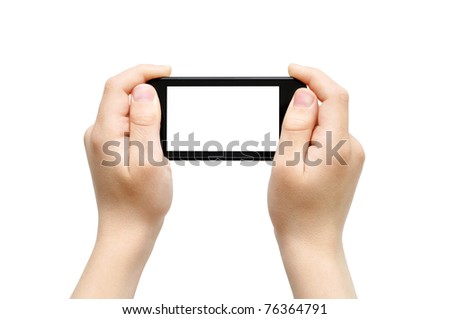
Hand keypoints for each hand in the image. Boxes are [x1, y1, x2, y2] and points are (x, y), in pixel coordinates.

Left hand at [72, 64, 171, 297]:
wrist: (128, 231)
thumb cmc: (140, 203)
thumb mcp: (149, 160)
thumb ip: (145, 122)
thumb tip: (143, 90)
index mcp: (105, 133)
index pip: (118, 86)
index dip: (143, 72)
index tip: (168, 71)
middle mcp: (98, 133)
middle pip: (122, 96)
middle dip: (149, 95)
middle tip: (172, 111)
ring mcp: (103, 142)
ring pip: (127, 111)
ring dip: (149, 114)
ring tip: (163, 140)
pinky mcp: (111, 150)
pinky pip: (128, 126)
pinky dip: (146, 126)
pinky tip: (156, 146)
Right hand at [268, 64, 364, 297]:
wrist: (310, 242)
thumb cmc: (295, 211)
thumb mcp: (286, 164)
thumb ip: (296, 126)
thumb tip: (306, 94)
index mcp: (339, 146)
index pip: (334, 96)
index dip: (313, 76)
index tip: (291, 70)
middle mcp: (352, 148)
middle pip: (330, 108)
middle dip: (303, 107)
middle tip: (279, 131)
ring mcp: (351, 156)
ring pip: (326, 123)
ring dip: (304, 126)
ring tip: (287, 156)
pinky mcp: (345, 163)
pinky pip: (327, 137)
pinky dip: (309, 138)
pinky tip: (296, 160)